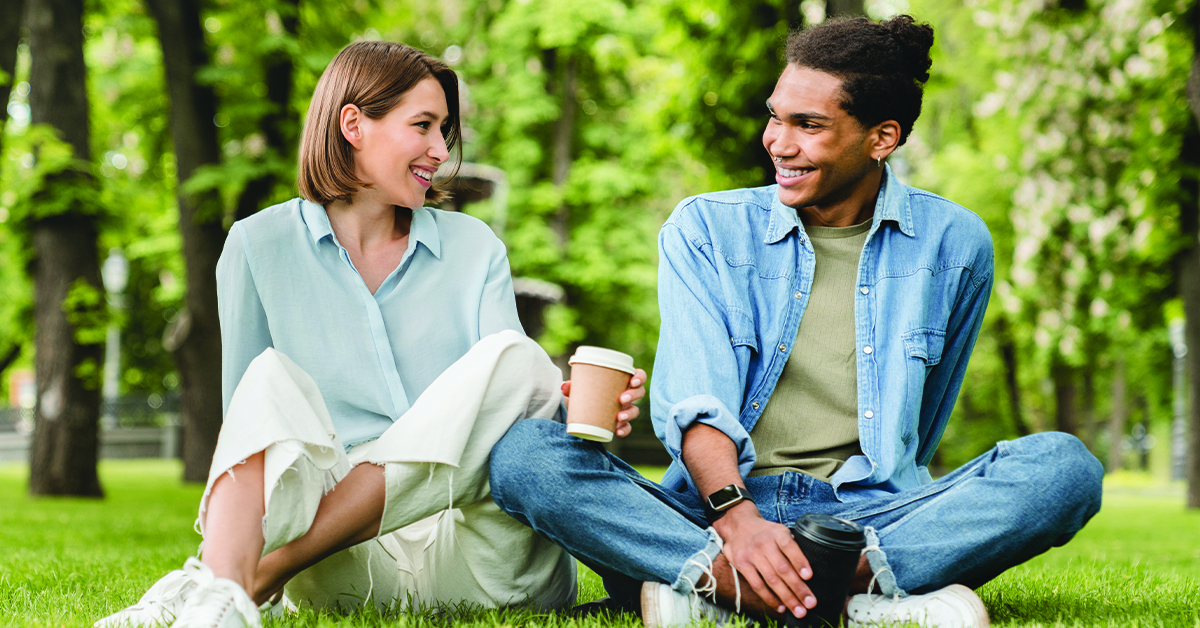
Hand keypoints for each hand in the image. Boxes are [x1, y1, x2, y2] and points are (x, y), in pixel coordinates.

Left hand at [560, 368, 645, 437]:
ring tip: (619, 417)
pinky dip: (624, 430)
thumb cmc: (583, 396)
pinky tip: (618, 431)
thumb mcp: (577, 391)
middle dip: (634, 395)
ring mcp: (624, 410)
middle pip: (639, 393)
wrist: (578, 416)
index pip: (637, 377)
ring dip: (629, 413)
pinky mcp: (620, 425)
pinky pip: (627, 428)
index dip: (640, 377)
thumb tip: (564, 386)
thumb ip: (571, 387)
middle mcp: (626, 395)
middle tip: (622, 399)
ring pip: (635, 410)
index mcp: (620, 382)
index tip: (634, 380)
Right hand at [713, 501, 815, 618]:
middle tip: (810, 603)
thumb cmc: (765, 532)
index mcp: (777, 533)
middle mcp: (764, 544)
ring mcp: (752, 555)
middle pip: (782, 568)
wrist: (738, 524)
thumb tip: (807, 570)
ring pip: (771, 580)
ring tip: (798, 610)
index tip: (809, 576)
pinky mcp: (742, 565)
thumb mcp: (779, 531)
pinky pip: (757, 585)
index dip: (799, 561)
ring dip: (786, 597)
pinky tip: (780, 606)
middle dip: (798, 588)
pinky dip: (769, 598)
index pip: (789, 546)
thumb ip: (792, 546)